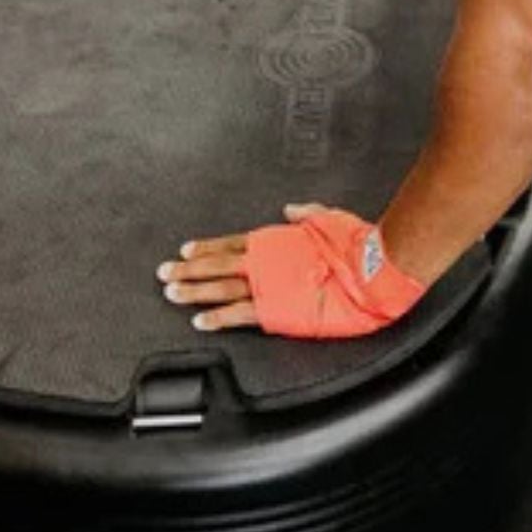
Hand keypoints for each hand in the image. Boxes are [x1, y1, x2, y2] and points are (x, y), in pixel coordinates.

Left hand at [158, 203, 426, 338]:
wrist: (368, 268)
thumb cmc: (355, 244)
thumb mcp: (328, 218)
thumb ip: (305, 214)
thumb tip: (291, 209)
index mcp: (275, 239)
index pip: (231, 242)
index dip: (206, 247)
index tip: (186, 251)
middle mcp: (264, 260)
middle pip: (215, 264)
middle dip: (187, 269)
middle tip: (164, 273)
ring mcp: (266, 284)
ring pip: (219, 288)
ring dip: (192, 291)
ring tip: (171, 294)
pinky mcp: (273, 310)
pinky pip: (237, 314)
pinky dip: (216, 318)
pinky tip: (199, 321)